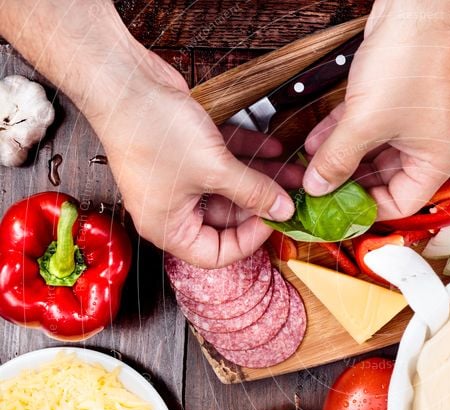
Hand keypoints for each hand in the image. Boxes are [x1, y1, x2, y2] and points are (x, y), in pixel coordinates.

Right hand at [90, 51, 300, 267]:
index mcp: (168, 227)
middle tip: (291, 197)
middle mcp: (172, 207)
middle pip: (226, 219)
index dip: (248, 242)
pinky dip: (247, 155)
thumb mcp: (214, 168)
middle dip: (261, 205)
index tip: (273, 222)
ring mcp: (179, 179)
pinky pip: (223, 162)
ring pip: (229, 188)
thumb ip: (253, 192)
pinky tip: (273, 147)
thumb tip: (282, 211)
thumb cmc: (151, 130)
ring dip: (261, 179)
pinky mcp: (186, 152)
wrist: (122, 80)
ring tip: (293, 172)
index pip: (215, 254)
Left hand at [303, 0, 449, 219]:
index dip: (365, 210)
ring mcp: (411, 126)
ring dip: (339, 159)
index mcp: (436, 161)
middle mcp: (428, 148)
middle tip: (316, 191)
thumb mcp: (364, 122)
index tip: (333, 213)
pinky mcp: (396, 106)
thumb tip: (316, 187)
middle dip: (346, 183)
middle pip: (383, 181)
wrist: (415, 9)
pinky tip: (314, 142)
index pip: (400, 204)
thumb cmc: (408, 63)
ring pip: (370, 155)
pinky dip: (343, 136)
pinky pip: (367, 132)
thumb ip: (337, 159)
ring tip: (307, 166)